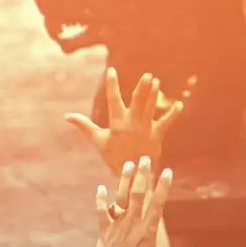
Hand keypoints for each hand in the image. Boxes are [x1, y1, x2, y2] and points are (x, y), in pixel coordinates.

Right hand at [67, 69, 182, 175]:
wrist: (131, 176)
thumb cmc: (114, 157)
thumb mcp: (98, 140)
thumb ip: (84, 126)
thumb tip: (66, 117)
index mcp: (117, 123)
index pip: (113, 100)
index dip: (111, 85)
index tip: (110, 70)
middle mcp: (132, 124)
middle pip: (137, 102)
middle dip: (143, 88)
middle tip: (148, 75)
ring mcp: (145, 130)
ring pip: (150, 108)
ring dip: (154, 95)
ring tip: (156, 81)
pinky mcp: (156, 137)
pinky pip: (166, 123)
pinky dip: (173, 114)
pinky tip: (179, 104)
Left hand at [88, 157, 209, 246]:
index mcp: (148, 233)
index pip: (157, 204)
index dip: (162, 186)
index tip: (167, 172)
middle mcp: (132, 226)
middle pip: (137, 194)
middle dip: (142, 175)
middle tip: (145, 158)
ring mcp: (116, 228)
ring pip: (120, 199)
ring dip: (123, 180)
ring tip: (127, 164)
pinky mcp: (103, 232)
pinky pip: (101, 212)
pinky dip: (101, 200)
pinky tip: (101, 188)